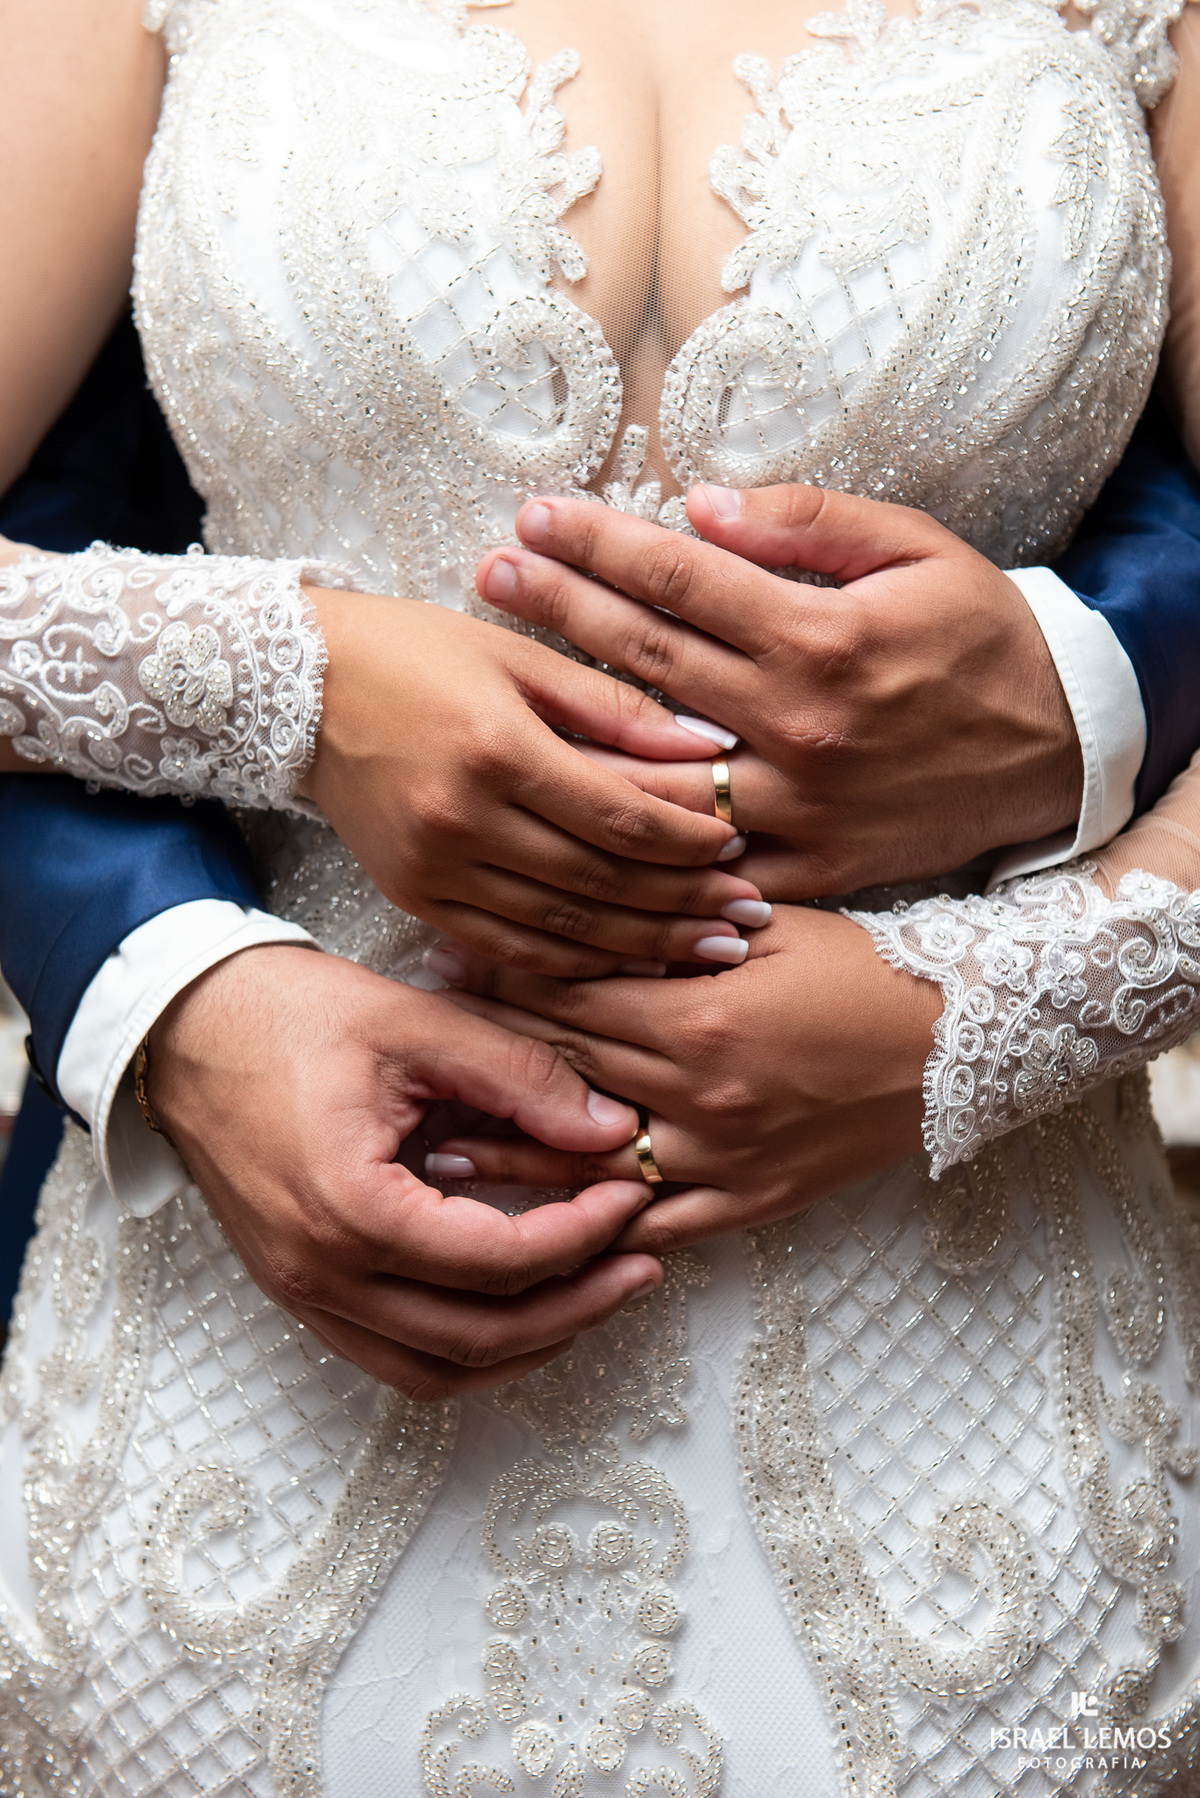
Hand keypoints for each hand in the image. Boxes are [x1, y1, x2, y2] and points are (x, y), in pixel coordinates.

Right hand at [148, 943, 662, 1399]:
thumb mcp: (419, 1025)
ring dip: (526, 1345)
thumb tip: (609, 1129)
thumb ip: (521, 1078)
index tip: (630, 1194)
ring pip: (437, 1370)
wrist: (186, 1025)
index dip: (582, 1235)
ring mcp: (304, 1292)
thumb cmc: (290, 1015)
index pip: (499, 1261)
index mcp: (351, 1207)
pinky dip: (466, 1350)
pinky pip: (394, 1356)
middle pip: (478, 1337)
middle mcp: (322, 1273)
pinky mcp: (301, 1290)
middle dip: (576, 1305)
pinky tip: (518, 1308)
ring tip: (594, 1295)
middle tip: (640, 1264)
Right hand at [299, 590, 765, 974]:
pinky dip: (573, 961)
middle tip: (745, 918)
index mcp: (498, 747)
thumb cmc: (418, 653)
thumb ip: (614, 707)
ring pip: (560, 928)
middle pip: (599, 882)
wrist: (300, 688)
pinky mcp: (413, 897)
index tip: (740, 847)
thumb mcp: (518, 656)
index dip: (688, 842)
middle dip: (682, 904)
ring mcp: (434, 868)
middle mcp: (463, 818)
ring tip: (708, 950)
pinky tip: (625, 964)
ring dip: (642, 945)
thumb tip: (707, 748)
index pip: (621, 817)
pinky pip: (509, 948)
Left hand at [424, 908, 940, 1253]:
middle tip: (417, 1057)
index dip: (500, 980)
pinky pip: (661, 1221)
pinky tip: (546, 1225)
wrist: (961, 1045)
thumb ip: (677, 925)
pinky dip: (601, 1223)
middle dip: (489, 1060)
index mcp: (698, 1017)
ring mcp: (723, 1159)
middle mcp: (699, 1097)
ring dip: (514, 1156)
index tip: (443, 968)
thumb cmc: (868, 968)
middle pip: (566, 1075)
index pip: (570, 998)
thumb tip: (590, 907)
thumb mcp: (774, 924)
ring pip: (592, 1162)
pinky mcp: (751, 1202)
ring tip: (439, 1151)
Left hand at [474, 485, 1082, 897]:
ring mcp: (796, 807)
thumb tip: (699, 505)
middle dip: (558, 607)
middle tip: (491, 571)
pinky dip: (638, 834)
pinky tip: (572, 800)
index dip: (599, 543)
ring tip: (500, 680)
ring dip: (569, 718)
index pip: (680, 580)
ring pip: (653, 766)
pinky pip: (701, 857)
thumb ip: (807, 524)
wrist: (1057, 753)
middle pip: (646, 661)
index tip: (535, 515)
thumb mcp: (917, 551)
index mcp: (821, 638)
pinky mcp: (807, 868)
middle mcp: (797, 726)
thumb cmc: (980, 639)